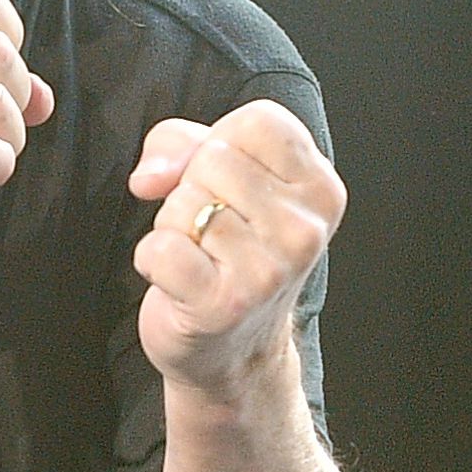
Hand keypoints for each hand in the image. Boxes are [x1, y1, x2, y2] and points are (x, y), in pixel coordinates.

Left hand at [129, 99, 343, 400]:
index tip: (230, 184)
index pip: (257, 122)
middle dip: (193, 188)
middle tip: (215, 231)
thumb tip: (151, 175)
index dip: (222, 142)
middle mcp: (305, 229)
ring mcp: (269, 269)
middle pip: (214, 158)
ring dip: (174, 228)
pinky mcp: (225, 302)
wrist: (233, 350)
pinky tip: (179, 280)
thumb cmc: (228, 249)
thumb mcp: (220, 177)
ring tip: (202, 258)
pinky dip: (153, 259)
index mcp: (321, 189)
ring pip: (182, 203)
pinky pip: (160, 247)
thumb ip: (181, 143)